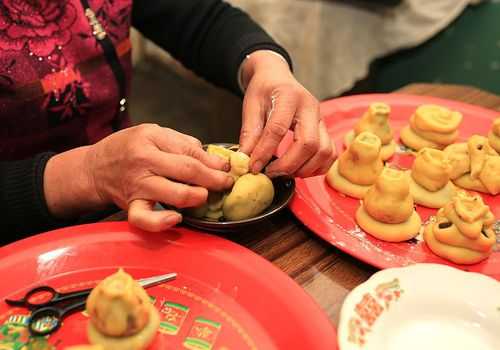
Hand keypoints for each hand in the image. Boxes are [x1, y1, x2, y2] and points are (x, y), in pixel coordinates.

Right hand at [45, 124, 232, 231]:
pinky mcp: (131, 206)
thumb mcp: (153, 134)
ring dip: (196, 196)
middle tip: (227, 183)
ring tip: (205, 196)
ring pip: (173, 194)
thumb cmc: (127, 148)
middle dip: (213, 179)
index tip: (228, 168)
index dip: (213, 161)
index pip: (190, 150)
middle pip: (187, 170)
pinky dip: (162, 222)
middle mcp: (144, 162)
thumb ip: (183, 143)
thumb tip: (214, 159)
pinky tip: (177, 218)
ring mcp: (138, 186)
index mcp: (151, 140)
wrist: (94, 168)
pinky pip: (145, 219)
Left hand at [238, 51, 335, 177]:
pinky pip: (329, 155)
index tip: (254, 167)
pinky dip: (316, 167)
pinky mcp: (325, 129)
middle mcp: (311, 107)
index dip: (265, 151)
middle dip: (288, 165)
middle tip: (270, 173)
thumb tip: (245, 160)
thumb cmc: (264, 90)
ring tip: (283, 172)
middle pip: (309, 143)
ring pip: (323, 152)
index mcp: (289, 97)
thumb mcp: (251, 105)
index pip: (278, 129)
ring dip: (304, 169)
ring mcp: (321, 119)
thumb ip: (249, 132)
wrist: (277, 77)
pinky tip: (298, 169)